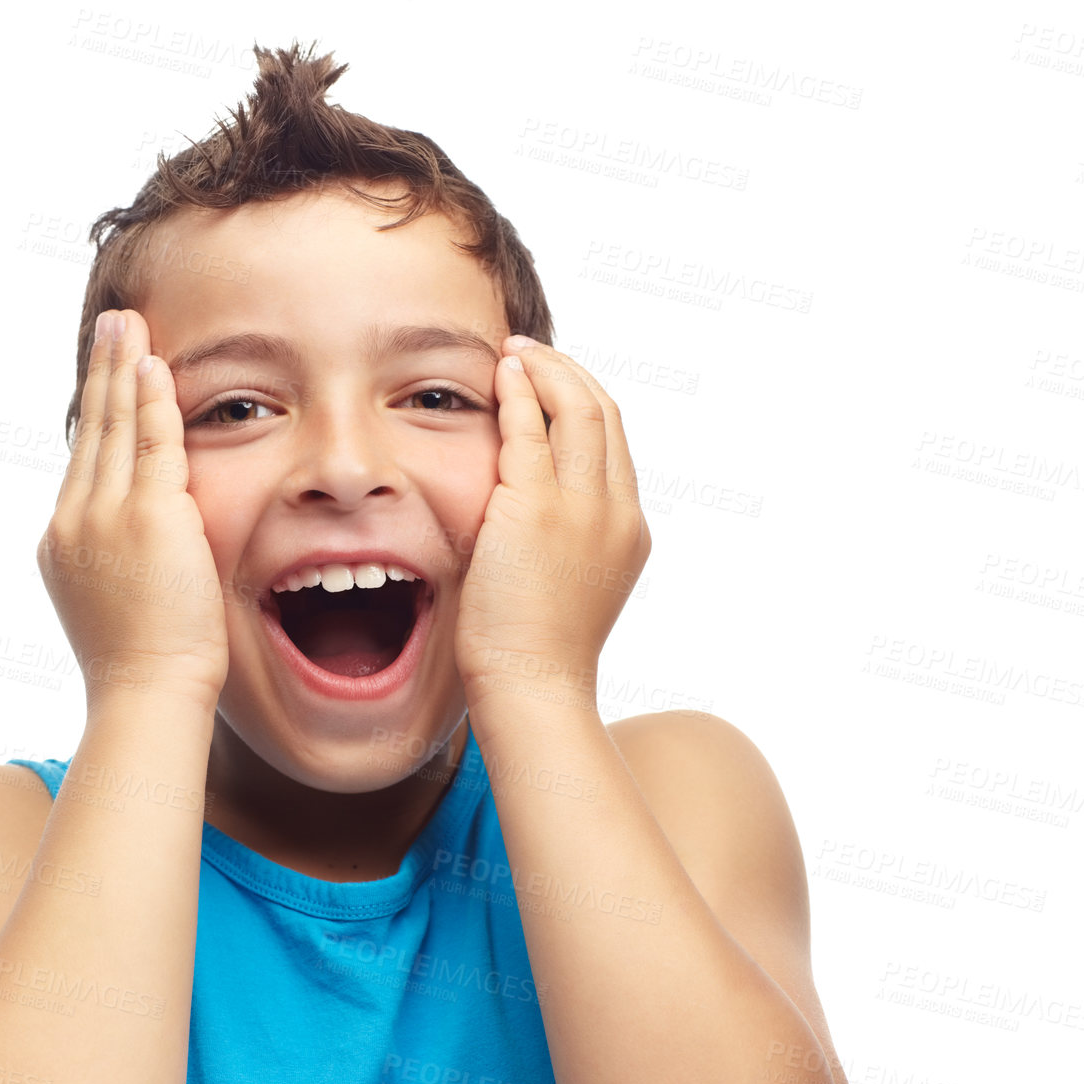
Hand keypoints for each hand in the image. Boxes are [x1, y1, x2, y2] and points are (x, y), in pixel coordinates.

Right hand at [38, 309, 228, 714]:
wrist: (146, 693)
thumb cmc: (144, 667)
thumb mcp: (115, 604)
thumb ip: (119, 562)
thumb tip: (137, 549)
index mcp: (64, 544)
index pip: (84, 464)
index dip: (96, 414)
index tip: (104, 377)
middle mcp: (74, 521)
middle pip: (90, 433)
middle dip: (102, 374)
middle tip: (110, 326)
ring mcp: (105, 517)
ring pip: (114, 427)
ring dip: (123, 369)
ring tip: (127, 325)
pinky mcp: (146, 517)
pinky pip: (150, 443)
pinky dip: (152, 401)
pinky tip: (155, 365)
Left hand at [453, 336, 649, 710]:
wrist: (533, 686)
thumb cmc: (537, 653)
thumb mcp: (572, 586)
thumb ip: (569, 542)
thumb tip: (537, 518)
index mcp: (629, 530)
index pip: (615, 445)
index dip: (585, 402)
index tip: (553, 385)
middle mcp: (616, 511)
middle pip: (605, 414)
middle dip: (568, 373)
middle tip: (532, 353)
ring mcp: (581, 508)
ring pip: (577, 409)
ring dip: (544, 370)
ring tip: (513, 352)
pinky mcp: (536, 509)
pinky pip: (529, 429)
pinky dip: (517, 394)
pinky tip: (500, 376)